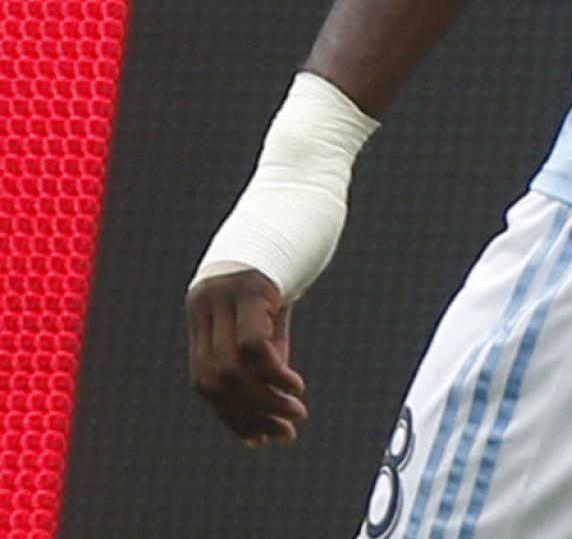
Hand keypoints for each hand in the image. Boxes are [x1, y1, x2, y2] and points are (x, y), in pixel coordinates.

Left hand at [187, 269, 307, 445]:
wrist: (295, 204)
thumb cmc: (285, 258)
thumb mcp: (269, 309)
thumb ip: (263, 348)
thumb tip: (267, 401)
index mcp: (203, 314)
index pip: (205, 381)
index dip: (231, 415)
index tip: (260, 439)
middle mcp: (205, 306)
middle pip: (215, 381)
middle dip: (250, 414)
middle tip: (285, 432)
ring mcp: (223, 296)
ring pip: (232, 369)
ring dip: (264, 401)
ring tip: (295, 414)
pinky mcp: (250, 288)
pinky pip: (254, 346)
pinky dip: (274, 375)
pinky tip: (295, 387)